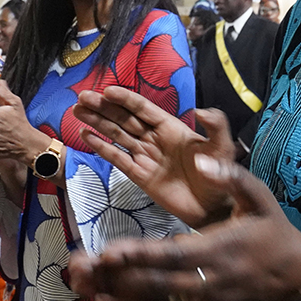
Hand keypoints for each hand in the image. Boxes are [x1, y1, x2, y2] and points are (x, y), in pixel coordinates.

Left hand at [69, 155, 300, 300]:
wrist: (294, 277)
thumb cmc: (273, 231)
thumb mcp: (260, 196)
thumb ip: (232, 177)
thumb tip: (201, 161)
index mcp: (219, 247)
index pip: (173, 255)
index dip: (140, 255)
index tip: (109, 252)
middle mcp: (207, 279)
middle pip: (156, 284)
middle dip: (117, 278)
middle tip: (82, 269)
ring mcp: (203, 300)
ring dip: (117, 298)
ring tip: (83, 288)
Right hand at [72, 86, 234, 227]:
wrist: (213, 209)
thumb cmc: (220, 176)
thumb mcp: (222, 147)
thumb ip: (216, 126)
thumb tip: (200, 111)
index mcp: (171, 127)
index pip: (143, 109)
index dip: (125, 99)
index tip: (107, 91)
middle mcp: (154, 138)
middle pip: (124, 118)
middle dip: (104, 107)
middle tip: (82, 97)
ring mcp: (145, 156)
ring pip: (116, 135)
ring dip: (97, 122)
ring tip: (77, 111)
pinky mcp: (139, 175)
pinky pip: (117, 158)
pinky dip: (101, 147)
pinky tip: (86, 136)